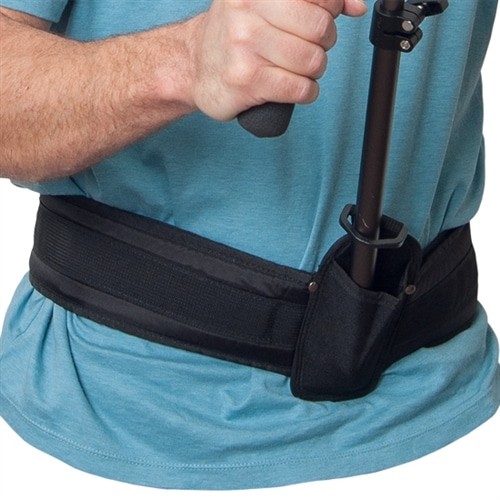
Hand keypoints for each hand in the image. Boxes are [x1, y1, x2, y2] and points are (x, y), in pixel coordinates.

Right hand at [188, 0, 366, 120]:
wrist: (193, 66)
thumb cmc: (234, 34)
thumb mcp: (264, 3)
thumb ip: (310, 0)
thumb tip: (356, 6)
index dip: (331, 10)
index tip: (322, 20)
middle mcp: (246, 10)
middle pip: (320, 28)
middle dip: (323, 43)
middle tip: (308, 48)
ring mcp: (245, 46)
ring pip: (312, 60)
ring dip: (314, 71)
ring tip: (299, 70)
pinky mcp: (247, 81)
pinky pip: (299, 88)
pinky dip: (306, 92)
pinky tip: (296, 88)